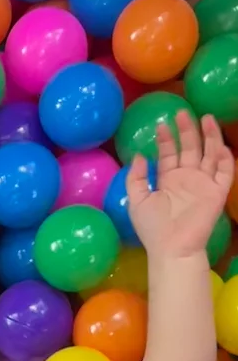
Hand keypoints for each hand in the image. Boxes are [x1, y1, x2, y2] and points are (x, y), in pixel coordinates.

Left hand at [127, 111, 233, 259]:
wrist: (171, 247)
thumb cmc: (152, 227)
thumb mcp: (137, 200)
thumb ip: (136, 178)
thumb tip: (138, 156)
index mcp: (168, 180)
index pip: (169, 154)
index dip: (166, 139)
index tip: (161, 124)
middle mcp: (187, 178)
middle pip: (189, 148)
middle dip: (186, 130)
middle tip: (181, 112)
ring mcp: (203, 183)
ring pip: (209, 154)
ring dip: (208, 136)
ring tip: (205, 118)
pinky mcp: (217, 192)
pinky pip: (224, 171)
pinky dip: (224, 157)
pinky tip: (220, 143)